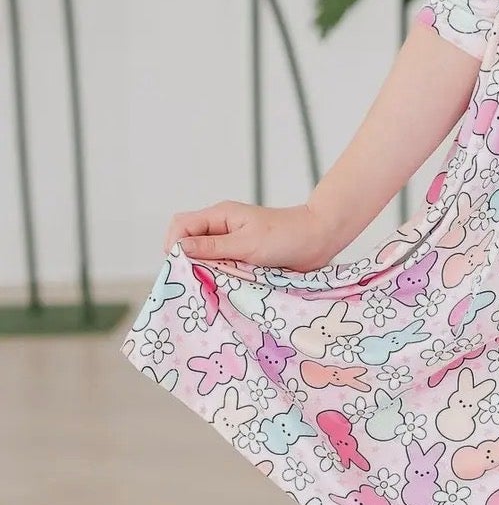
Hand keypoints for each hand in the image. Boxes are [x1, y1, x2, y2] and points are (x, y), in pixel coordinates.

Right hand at [163, 199, 343, 272]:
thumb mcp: (246, 243)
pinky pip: (218, 268)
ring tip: (209, 288)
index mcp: (220, 216)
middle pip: (187, 242)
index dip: (174, 246)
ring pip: (202, 258)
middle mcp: (221, 228)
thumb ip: (212, 247)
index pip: (181, 225)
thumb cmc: (286, 236)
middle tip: (194, 283)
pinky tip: (222, 289)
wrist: (318, 240)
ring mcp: (230, 244)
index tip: (183, 268)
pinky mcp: (240, 258)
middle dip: (186, 262)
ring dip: (203, 273)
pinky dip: (217, 278)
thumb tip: (178, 248)